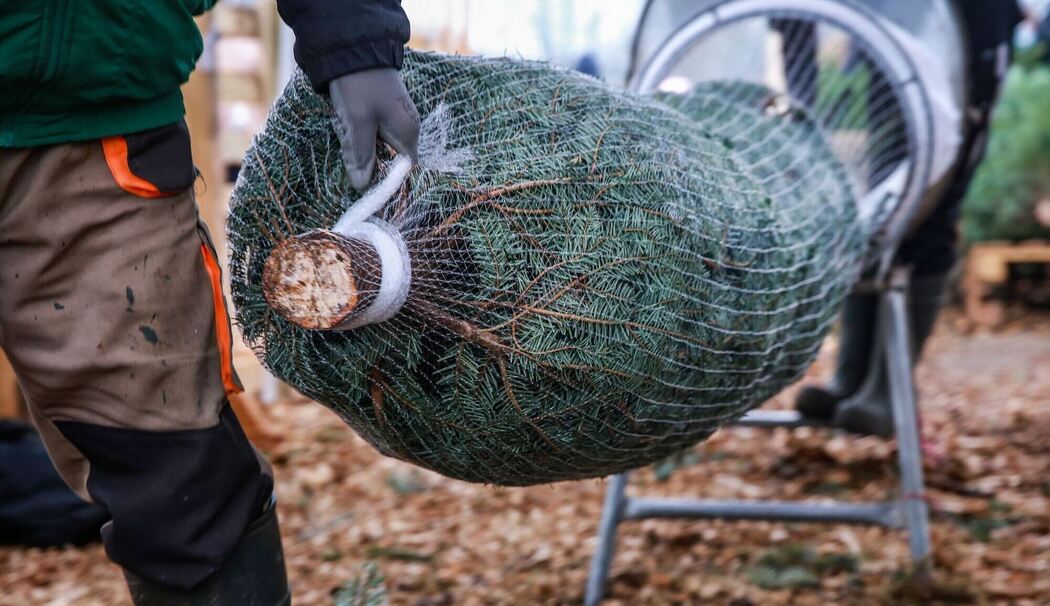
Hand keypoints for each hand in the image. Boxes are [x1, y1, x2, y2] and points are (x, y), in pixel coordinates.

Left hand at [330, 68, 420, 190]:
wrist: (352, 47)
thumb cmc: (358, 85)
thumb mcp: (357, 122)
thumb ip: (361, 155)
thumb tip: (362, 187)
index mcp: (408, 132)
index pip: (405, 171)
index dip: (387, 182)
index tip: (367, 187)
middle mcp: (407, 127)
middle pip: (390, 160)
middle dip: (368, 162)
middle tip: (348, 154)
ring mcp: (395, 118)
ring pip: (377, 146)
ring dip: (359, 147)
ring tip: (343, 134)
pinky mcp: (382, 111)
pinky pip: (371, 133)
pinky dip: (357, 134)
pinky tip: (344, 124)